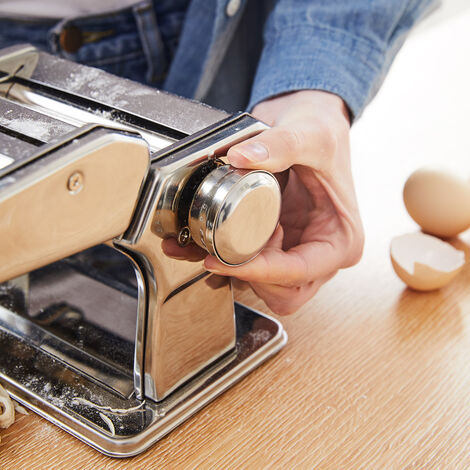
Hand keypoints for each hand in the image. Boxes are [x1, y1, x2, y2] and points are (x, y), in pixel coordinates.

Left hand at [164, 90, 363, 314]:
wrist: (309, 123)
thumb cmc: (323, 134)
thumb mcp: (311, 135)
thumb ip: (280, 145)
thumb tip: (240, 157)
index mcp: (341, 240)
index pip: (300, 272)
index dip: (260, 273)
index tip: (223, 261)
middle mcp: (321, 254)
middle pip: (283, 292)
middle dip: (247, 279)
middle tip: (216, 254)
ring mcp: (297, 252)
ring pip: (264, 288)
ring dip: (233, 274)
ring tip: (210, 245)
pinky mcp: (276, 246)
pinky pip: (250, 269)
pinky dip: (227, 263)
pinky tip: (211, 240)